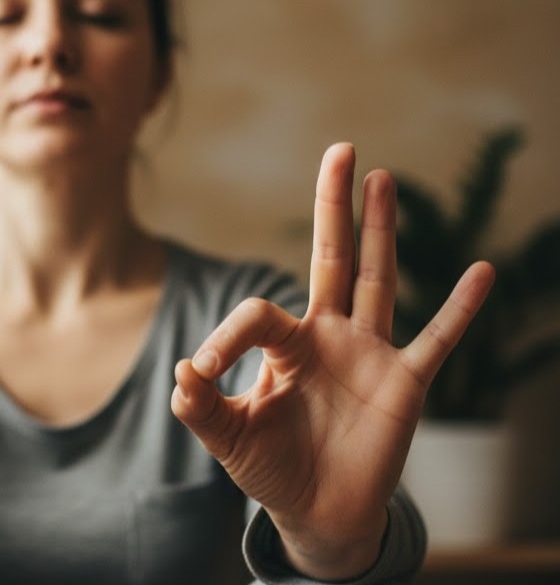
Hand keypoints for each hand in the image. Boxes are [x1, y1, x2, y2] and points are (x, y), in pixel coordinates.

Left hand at [171, 143, 493, 579]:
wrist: (318, 514)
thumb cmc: (271, 469)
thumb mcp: (227, 438)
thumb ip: (201, 407)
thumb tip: (181, 369)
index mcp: (284, 346)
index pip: (257, 315)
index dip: (226, 337)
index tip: (202, 373)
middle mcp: (327, 337)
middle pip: (332, 258)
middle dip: (332, 208)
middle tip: (340, 150)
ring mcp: (368, 355)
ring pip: (378, 281)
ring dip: (381, 231)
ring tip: (381, 178)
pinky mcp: (404, 384)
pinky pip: (437, 340)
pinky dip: (460, 309)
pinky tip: (482, 270)